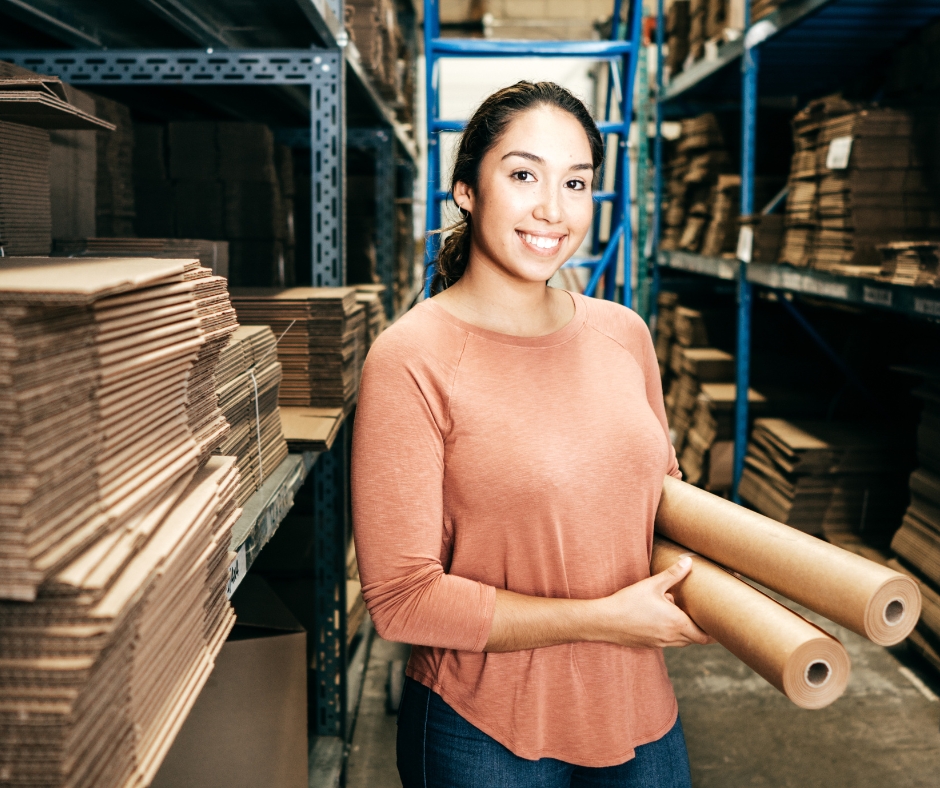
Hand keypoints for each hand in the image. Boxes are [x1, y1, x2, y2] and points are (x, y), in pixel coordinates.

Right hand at [592, 557, 713, 648]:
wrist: (605, 621)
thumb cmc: (628, 602)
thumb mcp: (652, 585)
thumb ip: (672, 574)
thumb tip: (688, 562)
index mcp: (676, 623)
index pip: (704, 636)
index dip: (714, 634)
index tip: (721, 628)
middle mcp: (671, 636)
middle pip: (694, 640)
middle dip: (701, 631)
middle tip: (705, 620)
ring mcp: (659, 643)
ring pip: (681, 642)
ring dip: (685, 632)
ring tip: (683, 617)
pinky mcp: (648, 644)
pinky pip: (667, 642)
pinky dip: (671, 634)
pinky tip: (662, 621)